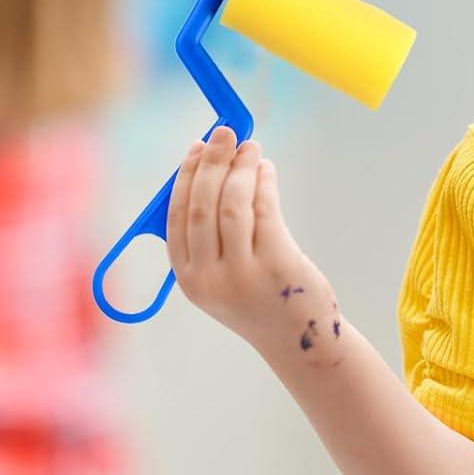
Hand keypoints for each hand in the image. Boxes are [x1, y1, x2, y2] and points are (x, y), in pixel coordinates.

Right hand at [166, 126, 337, 354]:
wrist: (297, 340)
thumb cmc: (258, 300)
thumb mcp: (220, 278)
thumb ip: (209, 237)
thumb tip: (210, 170)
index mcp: (188, 278)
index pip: (176, 216)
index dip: (185, 177)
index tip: (195, 149)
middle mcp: (209, 277)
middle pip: (202, 204)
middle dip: (211, 162)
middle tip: (223, 134)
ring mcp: (242, 273)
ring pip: (233, 204)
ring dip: (240, 168)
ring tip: (250, 148)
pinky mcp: (276, 264)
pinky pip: (264, 210)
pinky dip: (263, 183)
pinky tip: (266, 170)